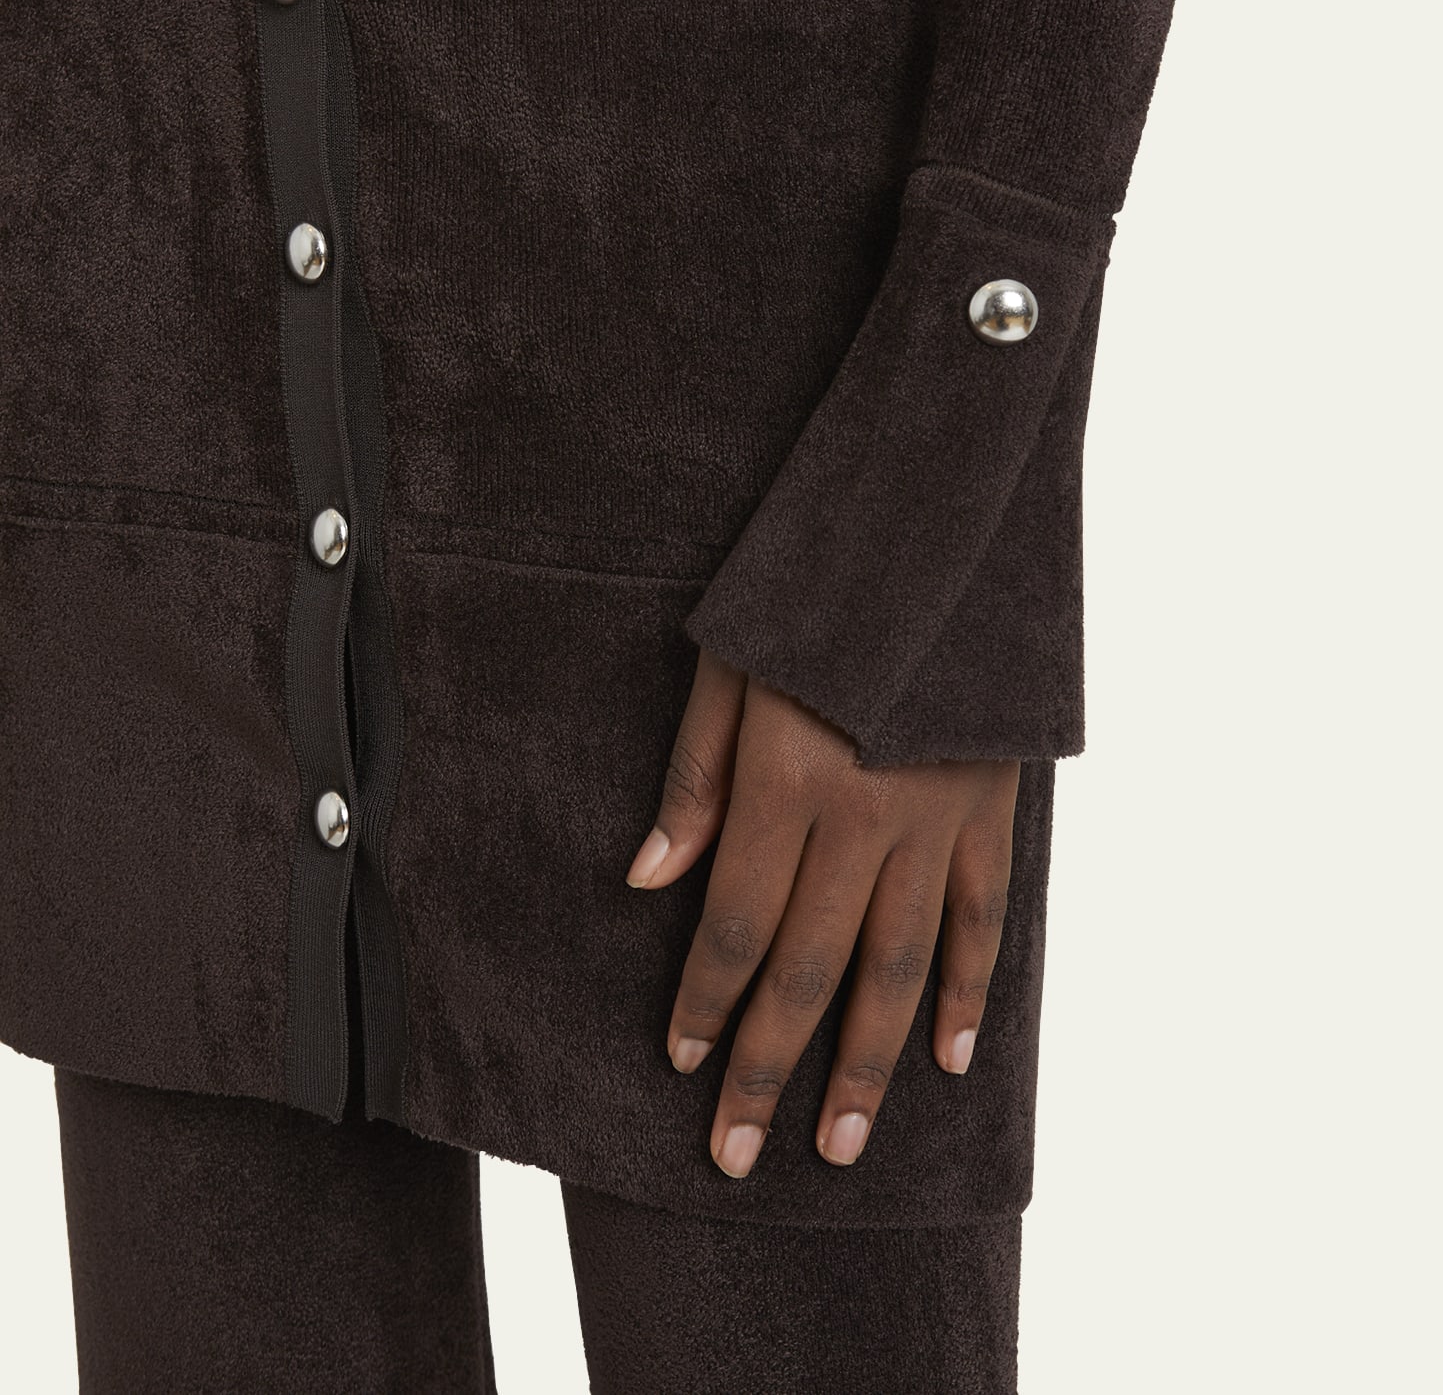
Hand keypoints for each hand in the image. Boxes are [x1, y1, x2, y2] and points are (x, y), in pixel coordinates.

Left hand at [625, 647, 1019, 1178]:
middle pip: (808, 967)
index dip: (706, 999)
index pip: (736, 921)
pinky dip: (969, 992)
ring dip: (865, 1062)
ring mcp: (936, 816)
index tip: (681, 1061)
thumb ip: (694, 776)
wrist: (933, 530)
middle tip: (738, 1156)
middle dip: (768, 1068)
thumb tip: (648, 881)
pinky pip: (983, 918)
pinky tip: (951, 1059)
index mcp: (788, 777)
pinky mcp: (990, 806)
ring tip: (840, 1145)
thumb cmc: (810, 596)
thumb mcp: (729, 663)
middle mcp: (863, 813)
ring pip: (898, 966)